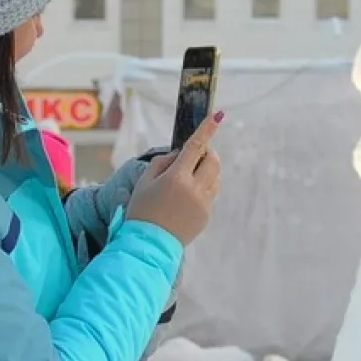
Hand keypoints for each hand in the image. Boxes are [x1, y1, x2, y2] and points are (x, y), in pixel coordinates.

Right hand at [125, 111, 222, 245]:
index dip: (207, 129)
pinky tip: (184, 199)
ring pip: (215, 177)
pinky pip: (210, 194)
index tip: (218, 116)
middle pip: (213, 161)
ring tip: (185, 181)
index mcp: (177, 178)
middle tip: (192, 157)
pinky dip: (202, 188)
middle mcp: (195, 189)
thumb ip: (163, 162)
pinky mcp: (206, 215)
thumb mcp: (144, 182)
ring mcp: (204, 204)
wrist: (148, 245)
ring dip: (205, 171)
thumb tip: (180, 154)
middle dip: (206, 153)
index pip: (196, 147)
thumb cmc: (141, 211)